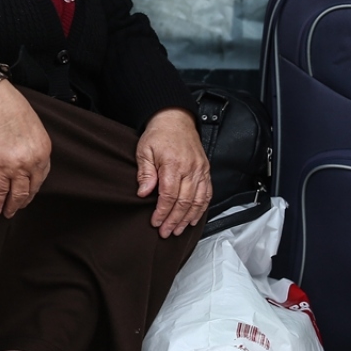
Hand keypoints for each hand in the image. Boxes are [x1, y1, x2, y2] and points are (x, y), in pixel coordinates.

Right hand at [0, 81, 51, 217]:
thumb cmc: (14, 111)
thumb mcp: (35, 130)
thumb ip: (35, 148)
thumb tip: (29, 162)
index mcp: (44, 152)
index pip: (42, 177)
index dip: (34, 188)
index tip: (29, 194)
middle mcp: (33, 162)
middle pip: (31, 189)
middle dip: (24, 201)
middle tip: (18, 208)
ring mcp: (17, 167)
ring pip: (17, 194)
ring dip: (12, 206)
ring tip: (8, 212)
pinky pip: (0, 191)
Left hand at [136, 108, 210, 237]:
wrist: (175, 119)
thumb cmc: (158, 134)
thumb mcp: (144, 150)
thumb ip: (145, 173)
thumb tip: (144, 193)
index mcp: (173, 164)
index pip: (169, 195)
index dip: (162, 212)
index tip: (155, 222)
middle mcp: (190, 168)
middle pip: (184, 202)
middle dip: (174, 220)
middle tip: (165, 232)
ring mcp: (201, 170)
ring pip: (198, 201)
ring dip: (187, 218)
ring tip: (178, 230)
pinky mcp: (206, 170)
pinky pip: (207, 193)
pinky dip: (201, 208)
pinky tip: (193, 218)